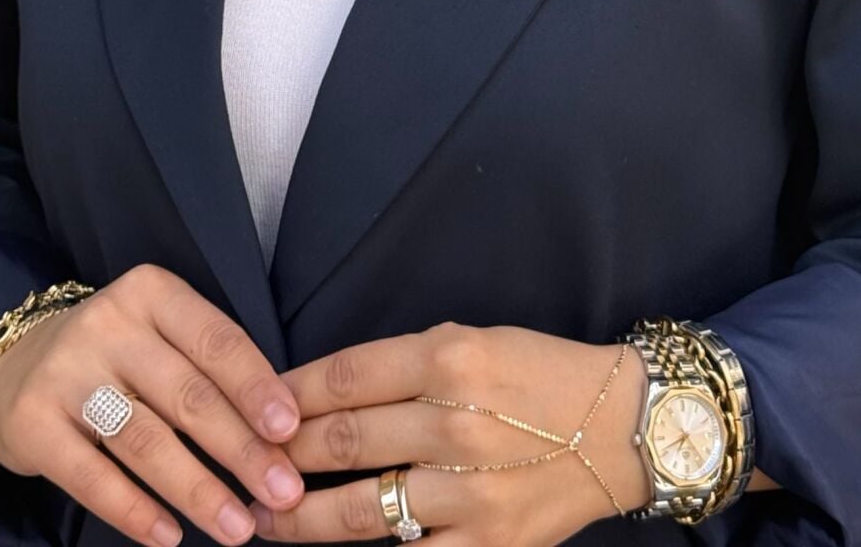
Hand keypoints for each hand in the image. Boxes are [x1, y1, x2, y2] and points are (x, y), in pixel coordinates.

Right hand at [0, 264, 305, 546]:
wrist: (13, 368)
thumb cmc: (115, 356)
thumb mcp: (161, 336)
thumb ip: (209, 368)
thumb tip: (278, 430)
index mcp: (152, 293)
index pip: (216, 340)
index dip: (256, 387)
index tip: (291, 430)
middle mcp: (108, 324)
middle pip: (187, 395)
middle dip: (241, 450)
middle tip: (280, 492)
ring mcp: (66, 373)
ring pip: (146, 440)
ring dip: (198, 491)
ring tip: (236, 528)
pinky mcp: (32, 422)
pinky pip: (92, 478)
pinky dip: (136, 511)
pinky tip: (169, 536)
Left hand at [244, 321, 654, 545]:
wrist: (622, 427)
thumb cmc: (541, 375)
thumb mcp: (476, 340)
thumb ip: (405, 362)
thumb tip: (326, 389)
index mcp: (450, 358)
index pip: (344, 376)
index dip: (288, 395)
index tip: (253, 409)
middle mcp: (455, 422)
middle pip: (341, 442)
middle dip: (279, 457)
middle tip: (239, 467)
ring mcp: (469, 492)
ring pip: (358, 511)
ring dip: (299, 519)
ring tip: (262, 521)